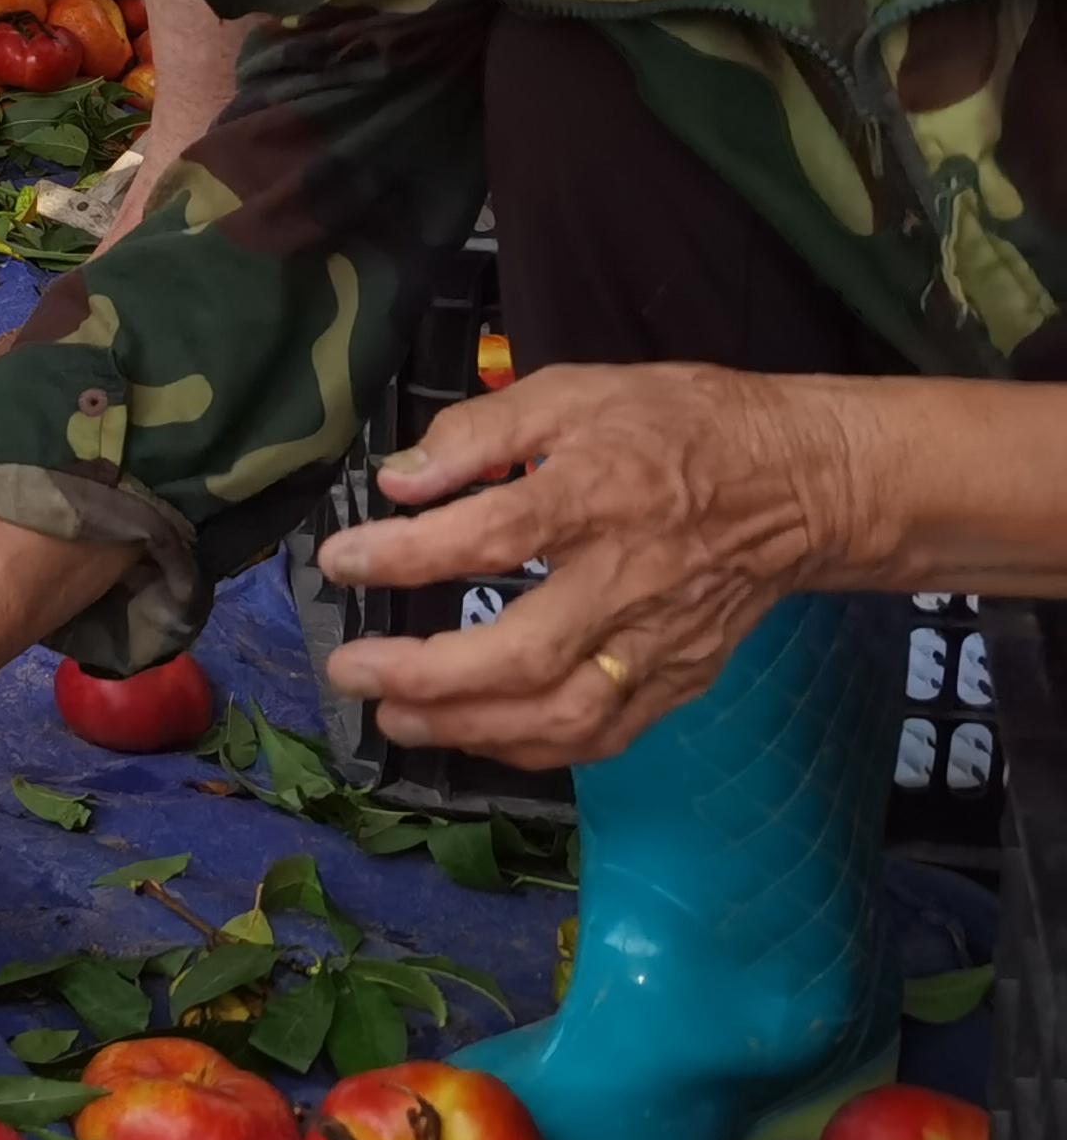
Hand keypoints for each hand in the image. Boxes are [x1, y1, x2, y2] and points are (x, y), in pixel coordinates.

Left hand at [313, 364, 854, 765]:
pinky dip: (532, 747)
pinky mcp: (682, 678)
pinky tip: (474, 732)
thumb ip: (481, 433)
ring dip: (468, 727)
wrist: (799, 482)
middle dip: (425, 673)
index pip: (491, 535)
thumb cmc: (677, 426)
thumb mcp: (575, 392)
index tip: (340, 561)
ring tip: (394, 716)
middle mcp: (630, 580)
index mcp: (599, 494)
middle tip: (351, 670)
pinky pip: (603, 735)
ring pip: (564, 714)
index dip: (405, 554)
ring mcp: (661, 641)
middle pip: (524, 652)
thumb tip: (400, 479)